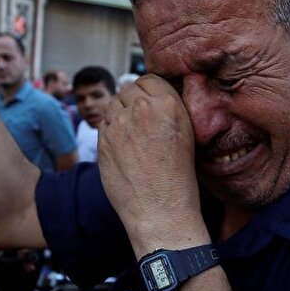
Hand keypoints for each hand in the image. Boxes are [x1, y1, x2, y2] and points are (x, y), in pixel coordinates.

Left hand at [99, 75, 208, 256]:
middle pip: (128, 90)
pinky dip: (110, 132)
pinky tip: (123, 150)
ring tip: (131, 137)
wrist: (161, 211)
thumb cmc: (179, 179)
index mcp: (169, 105)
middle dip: (132, 102)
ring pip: (112, 106)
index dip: (148, 91)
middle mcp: (142, 109)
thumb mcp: (186, 135)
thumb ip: (166, 110)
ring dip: (119, 115)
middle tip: (139, 123)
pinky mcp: (103, 141)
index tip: (148, 103)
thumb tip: (146, 96)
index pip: (150, 79)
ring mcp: (120, 124)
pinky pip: (103, 125)